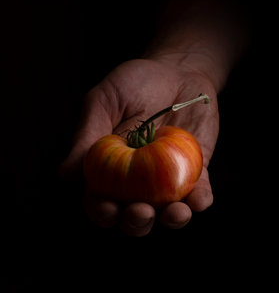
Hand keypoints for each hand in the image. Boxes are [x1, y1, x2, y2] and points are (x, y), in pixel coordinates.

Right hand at [60, 58, 218, 235]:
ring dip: (171, 220)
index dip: (101, 211)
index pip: (99, 200)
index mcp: (108, 168)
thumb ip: (87, 133)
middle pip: (132, 215)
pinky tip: (198, 200)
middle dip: (136, 222)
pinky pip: (199, 195)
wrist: (179, 70)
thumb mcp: (105, 99)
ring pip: (167, 213)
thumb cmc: (136, 81)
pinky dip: (200, 201)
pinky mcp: (196, 172)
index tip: (108, 209)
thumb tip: (65, 173)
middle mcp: (137, 181)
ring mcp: (168, 179)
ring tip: (175, 213)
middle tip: (141, 213)